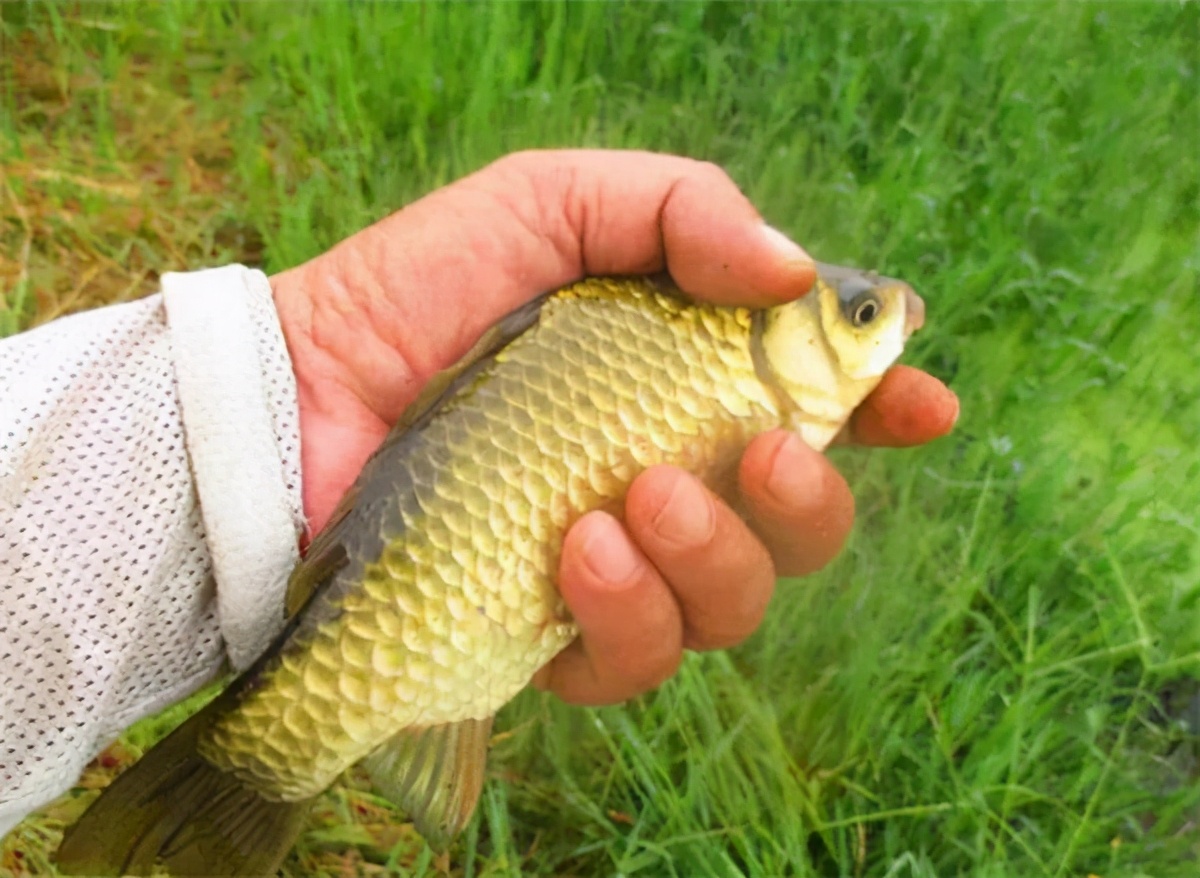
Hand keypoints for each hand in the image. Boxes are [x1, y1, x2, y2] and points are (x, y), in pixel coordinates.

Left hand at [270, 150, 957, 705]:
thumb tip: (796, 273)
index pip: (815, 407)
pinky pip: (635, 665)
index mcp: (679, 383)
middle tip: (759, 452)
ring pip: (733, 606)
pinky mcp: (550, 633)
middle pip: (800, 529)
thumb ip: (679, 210)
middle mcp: (665, 478)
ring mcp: (614, 565)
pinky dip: (627, 620)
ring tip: (628, 506)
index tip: (924, 406)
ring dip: (713, 561)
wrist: (300, 396)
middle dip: (808, 503)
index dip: (885, 412)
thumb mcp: (552, 205)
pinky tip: (572, 560)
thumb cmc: (420, 293)